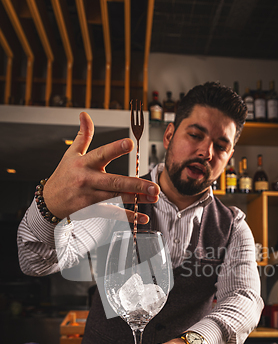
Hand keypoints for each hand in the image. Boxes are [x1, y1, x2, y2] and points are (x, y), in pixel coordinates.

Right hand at [43, 111, 159, 220]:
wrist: (49, 202)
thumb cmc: (63, 176)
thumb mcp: (71, 154)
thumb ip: (83, 135)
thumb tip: (85, 115)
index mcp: (85, 163)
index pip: (102, 154)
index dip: (116, 148)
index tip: (130, 143)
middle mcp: (88, 180)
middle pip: (114, 182)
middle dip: (136, 184)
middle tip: (153, 186)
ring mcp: (90, 196)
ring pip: (117, 197)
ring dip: (137, 199)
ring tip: (153, 197)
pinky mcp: (91, 210)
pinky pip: (112, 213)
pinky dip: (127, 217)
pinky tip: (141, 218)